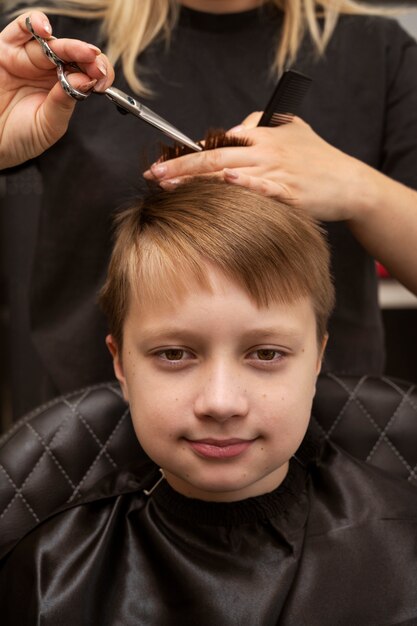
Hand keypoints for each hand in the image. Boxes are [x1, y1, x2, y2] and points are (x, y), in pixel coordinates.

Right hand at [0, 11, 113, 168]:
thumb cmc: (20, 137)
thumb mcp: (49, 124)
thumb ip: (65, 101)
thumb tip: (84, 79)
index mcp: (62, 87)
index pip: (85, 71)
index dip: (97, 71)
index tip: (104, 78)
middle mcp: (46, 70)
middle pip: (72, 54)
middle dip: (87, 56)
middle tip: (96, 62)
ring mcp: (27, 59)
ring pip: (50, 42)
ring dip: (69, 44)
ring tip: (82, 52)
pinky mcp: (6, 50)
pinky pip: (21, 28)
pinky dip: (34, 23)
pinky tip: (46, 31)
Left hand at [144, 114, 366, 222]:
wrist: (349, 183)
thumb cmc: (319, 159)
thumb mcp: (293, 130)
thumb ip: (263, 124)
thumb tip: (235, 128)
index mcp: (263, 136)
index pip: (218, 141)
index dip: (188, 154)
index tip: (164, 164)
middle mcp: (266, 151)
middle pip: (215, 155)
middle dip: (180, 166)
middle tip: (154, 174)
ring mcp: (276, 172)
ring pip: (229, 172)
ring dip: (197, 179)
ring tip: (169, 187)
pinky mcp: (288, 193)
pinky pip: (261, 188)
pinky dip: (243, 185)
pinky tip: (223, 183)